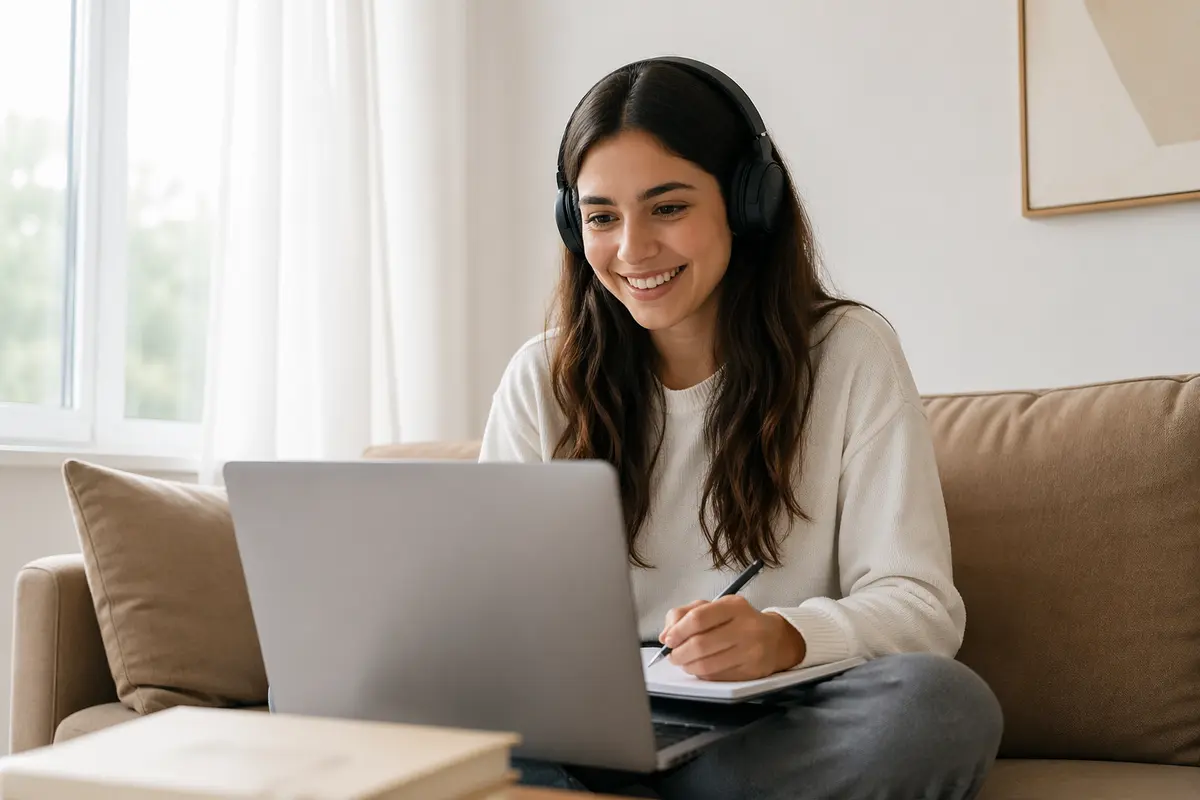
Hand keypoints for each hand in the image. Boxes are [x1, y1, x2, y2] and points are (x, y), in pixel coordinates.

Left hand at [659, 596, 806, 680]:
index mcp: (734, 606)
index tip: (668, 639)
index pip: (699, 618)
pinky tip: (700, 668)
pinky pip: (717, 677)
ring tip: (684, 662)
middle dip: (679, 653)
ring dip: (688, 666)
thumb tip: (665, 636)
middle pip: (700, 644)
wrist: (777, 639)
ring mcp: (751, 652)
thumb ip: (686, 614)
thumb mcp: (716, 607)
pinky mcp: (752, 672)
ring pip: (707, 665)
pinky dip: (702, 674)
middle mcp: (746, 628)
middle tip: (673, 655)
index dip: (678, 631)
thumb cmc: (739, 621)